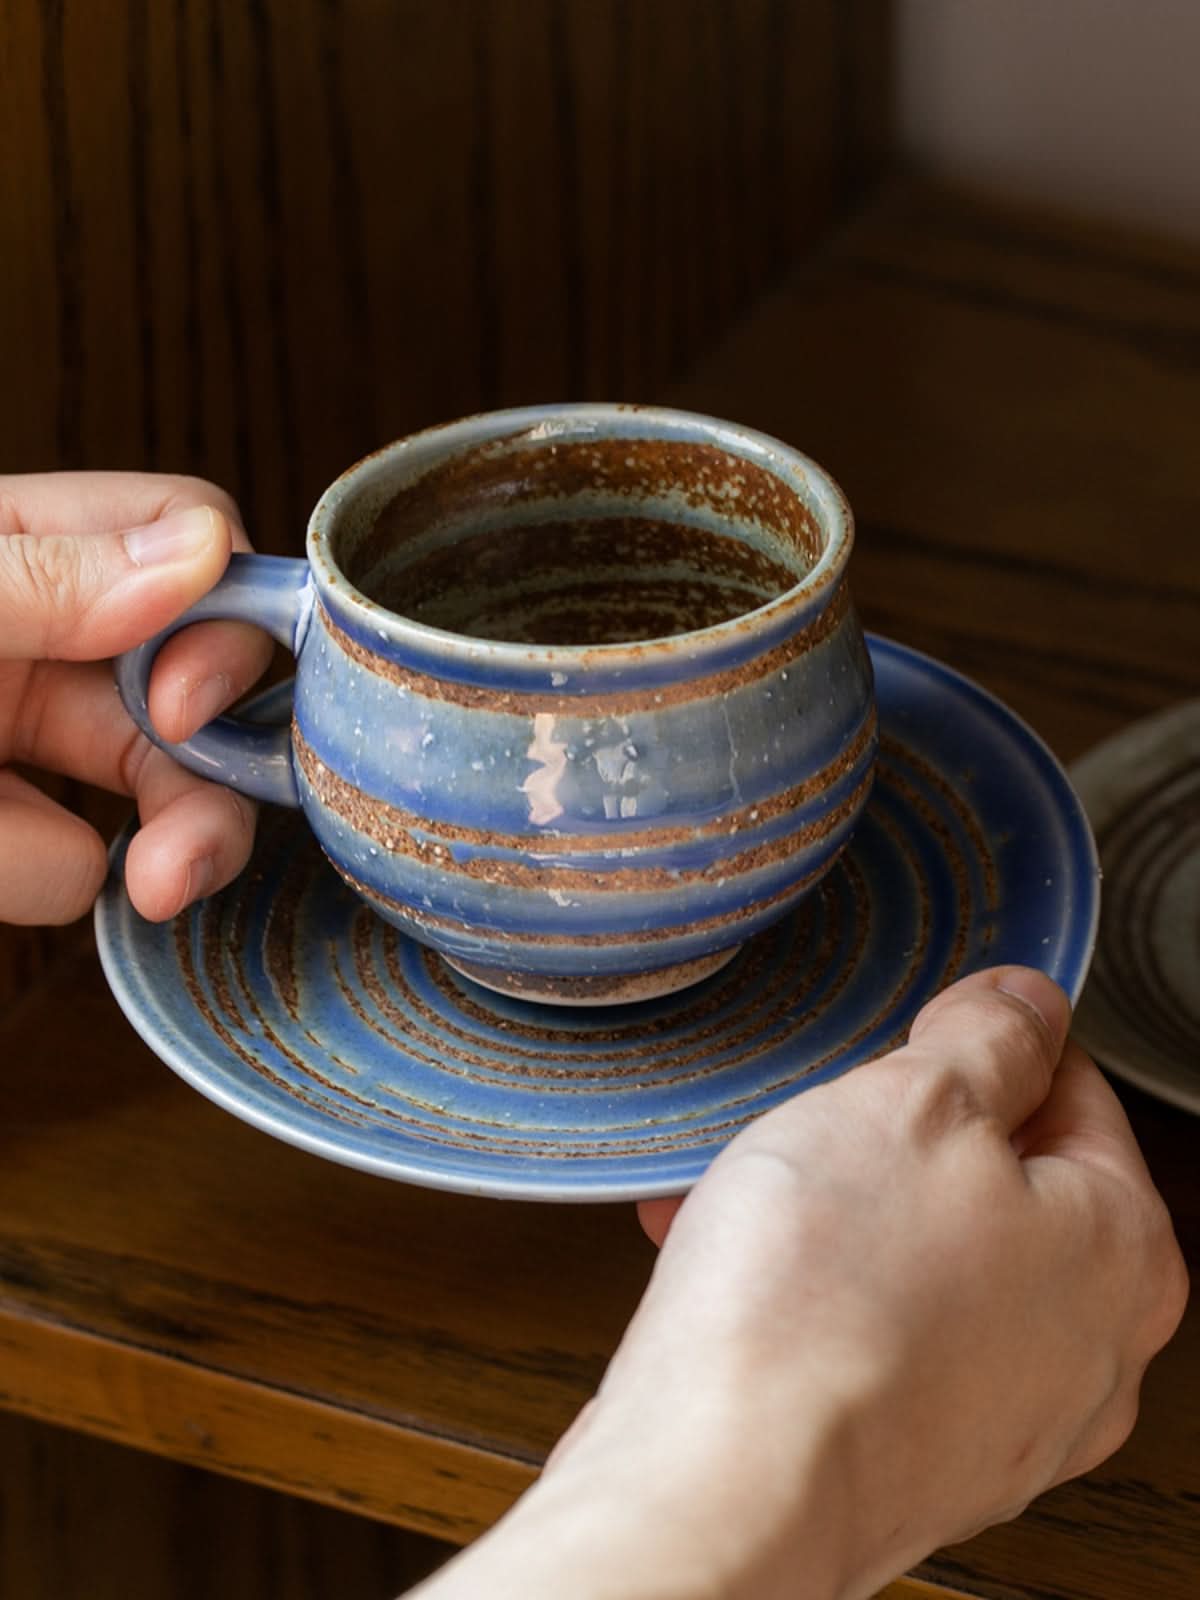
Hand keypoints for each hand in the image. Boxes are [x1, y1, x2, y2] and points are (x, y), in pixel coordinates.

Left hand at [0, 473, 271, 924]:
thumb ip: (48, 577)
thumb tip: (205, 550)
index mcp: (28, 548)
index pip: (187, 541)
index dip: (223, 618)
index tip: (186, 706)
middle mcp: (44, 637)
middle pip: (204, 684)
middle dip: (221, 769)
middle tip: (194, 841)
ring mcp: (22, 737)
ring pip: (168, 789)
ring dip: (175, 842)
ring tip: (153, 891)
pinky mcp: (2, 837)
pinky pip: (69, 869)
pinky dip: (40, 878)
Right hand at [415, 968, 1187, 1599]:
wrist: (725, 1480)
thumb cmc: (826, 1300)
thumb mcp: (915, 1101)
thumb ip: (990, 1038)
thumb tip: (1028, 1005)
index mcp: (1120, 1247)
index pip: (1072, 1088)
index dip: (979, 1043)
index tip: (915, 1034)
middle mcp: (1084, 1347)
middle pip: (996, 1178)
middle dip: (894, 1133)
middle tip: (828, 1120)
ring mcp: (1001, 1414)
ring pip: (923, 1253)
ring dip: (837, 1206)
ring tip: (753, 1190)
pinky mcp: (914, 1455)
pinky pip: (873, 1330)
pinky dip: (811, 1286)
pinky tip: (733, 1259)